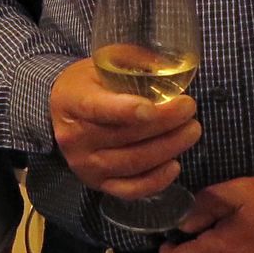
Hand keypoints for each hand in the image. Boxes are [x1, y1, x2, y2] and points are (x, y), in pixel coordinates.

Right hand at [49, 58, 199, 199]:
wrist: (62, 111)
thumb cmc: (88, 83)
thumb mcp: (103, 63)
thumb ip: (133, 62)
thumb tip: (169, 67)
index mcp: (72, 101)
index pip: (97, 108)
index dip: (125, 110)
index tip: (153, 107)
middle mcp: (74, 137)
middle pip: (123, 136)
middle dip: (164, 123)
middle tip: (189, 109)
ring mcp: (85, 165)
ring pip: (132, 163)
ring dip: (168, 148)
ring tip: (191, 131)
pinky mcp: (97, 184)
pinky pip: (130, 190)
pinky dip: (156, 181)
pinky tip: (174, 165)